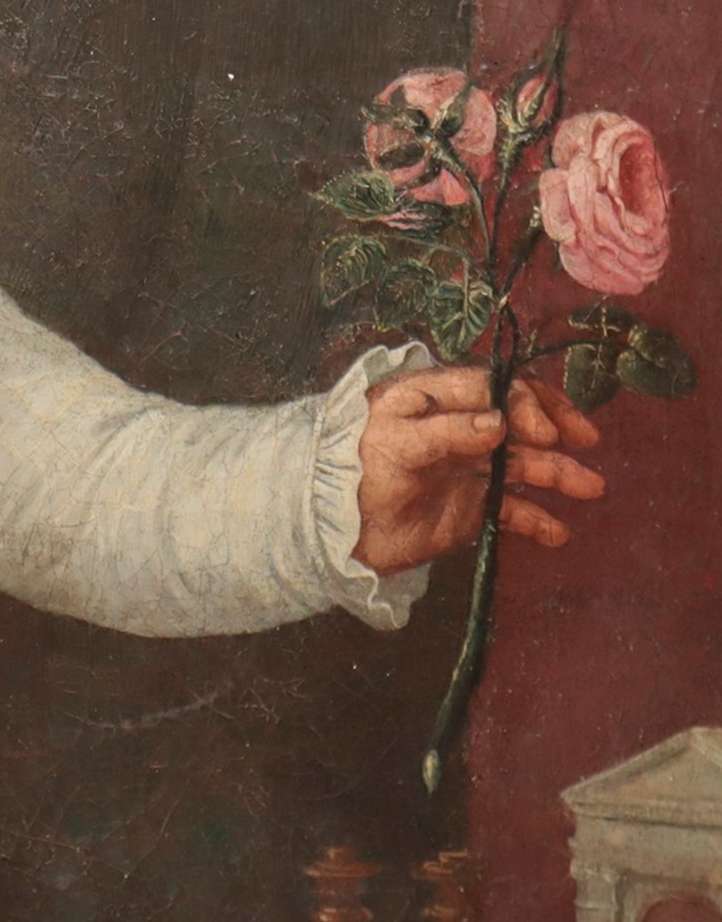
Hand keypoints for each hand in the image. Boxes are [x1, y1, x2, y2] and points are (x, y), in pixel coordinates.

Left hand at [352, 366, 603, 575]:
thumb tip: (498, 423)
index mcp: (434, 399)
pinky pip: (511, 510)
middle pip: (518, 421)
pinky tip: (557, 533)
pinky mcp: (467, 508)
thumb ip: (446, 430)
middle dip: (555, 428)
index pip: (494, 388)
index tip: (544, 431)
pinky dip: (537, 520)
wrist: (330, 526)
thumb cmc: (353, 469)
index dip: (525, 403)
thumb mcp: (394, 440)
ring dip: (559, 474)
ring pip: (522, 465)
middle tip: (586, 440)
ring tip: (591, 488)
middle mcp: (457, 429)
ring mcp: (465, 469)